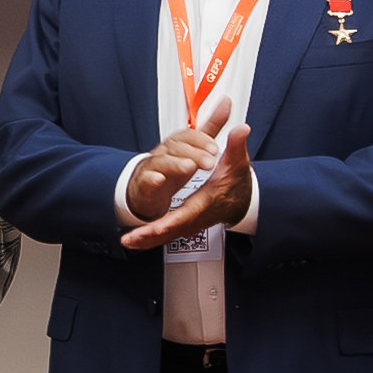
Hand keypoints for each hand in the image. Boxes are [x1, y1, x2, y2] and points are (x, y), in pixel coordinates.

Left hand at [120, 117, 252, 250]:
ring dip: (146, 240)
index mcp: (205, 202)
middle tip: (130, 239)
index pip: (185, 214)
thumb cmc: (237, 184)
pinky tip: (135, 241)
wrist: (243, 201)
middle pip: (170, 230)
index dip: (168, 223)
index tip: (152, 229)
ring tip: (128, 241)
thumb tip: (240, 131)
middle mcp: (195, 217)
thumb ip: (236, 146)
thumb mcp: (237, 163)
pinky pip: (166, 235)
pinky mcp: (185, 225)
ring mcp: (190, 223)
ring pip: (166, 235)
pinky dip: (150, 239)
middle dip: (149, 236)